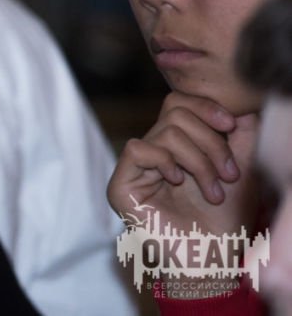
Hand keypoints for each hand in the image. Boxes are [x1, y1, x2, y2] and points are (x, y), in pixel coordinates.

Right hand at [108, 92, 260, 236]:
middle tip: (228, 175)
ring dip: (199, 161)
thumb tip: (239, 103)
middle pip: (175, 111)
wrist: (214, 259)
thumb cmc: (227, 219)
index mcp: (175, 145)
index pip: (179, 102)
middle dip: (210, 141)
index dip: (205, 106)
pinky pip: (139, 150)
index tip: (231, 125)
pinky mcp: (120, 186)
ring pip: (166, 132)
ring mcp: (134, 168)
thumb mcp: (241, 168)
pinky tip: (178, 183)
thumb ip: (241, 134)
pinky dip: (166, 163)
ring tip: (213, 192)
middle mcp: (152, 151)